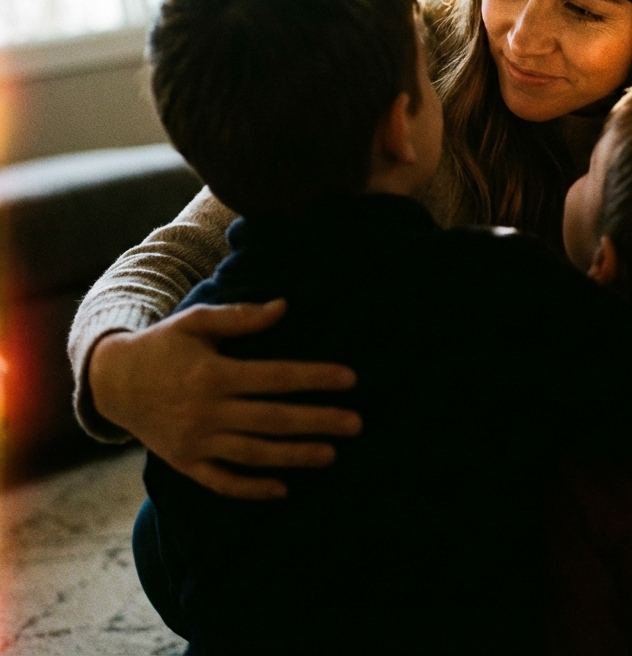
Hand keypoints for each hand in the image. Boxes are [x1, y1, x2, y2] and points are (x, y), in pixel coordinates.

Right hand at [89, 300, 360, 499]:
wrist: (111, 383)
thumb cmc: (163, 345)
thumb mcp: (197, 321)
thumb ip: (241, 317)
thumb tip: (284, 307)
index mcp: (213, 374)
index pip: (274, 377)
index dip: (314, 378)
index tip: (350, 379)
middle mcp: (206, 411)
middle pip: (272, 419)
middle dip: (317, 421)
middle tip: (356, 423)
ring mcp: (195, 442)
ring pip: (253, 454)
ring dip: (294, 456)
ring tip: (331, 454)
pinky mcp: (185, 464)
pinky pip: (221, 482)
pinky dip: (251, 488)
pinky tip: (283, 489)